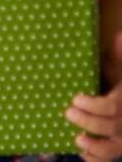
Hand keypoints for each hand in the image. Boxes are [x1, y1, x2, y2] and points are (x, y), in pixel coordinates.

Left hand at [67, 32, 121, 160]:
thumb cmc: (120, 80)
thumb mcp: (119, 67)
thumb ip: (117, 55)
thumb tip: (117, 34)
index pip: (113, 106)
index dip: (95, 106)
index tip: (76, 98)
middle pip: (113, 127)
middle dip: (89, 122)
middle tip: (68, 112)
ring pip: (115, 148)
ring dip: (95, 147)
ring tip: (77, 139)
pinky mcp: (120, 145)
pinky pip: (111, 158)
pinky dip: (98, 160)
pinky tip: (84, 155)